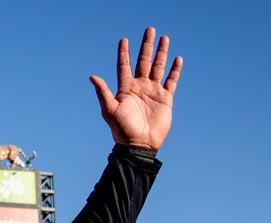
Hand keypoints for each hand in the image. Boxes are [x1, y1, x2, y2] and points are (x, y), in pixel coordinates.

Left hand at [91, 27, 181, 150]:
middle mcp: (139, 87)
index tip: (124, 39)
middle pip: (144, 61)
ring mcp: (153, 91)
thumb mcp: (110, 110)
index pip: (124, 65)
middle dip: (147, 45)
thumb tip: (92, 76)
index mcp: (125, 88)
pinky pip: (171, 81)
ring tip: (164, 38)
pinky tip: (177, 59)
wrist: (139, 145)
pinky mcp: (165, 99)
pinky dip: (175, 70)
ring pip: (158, 67)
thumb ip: (103, 92)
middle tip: (149, 29)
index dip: (124, 53)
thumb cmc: (122, 129)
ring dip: (161, 53)